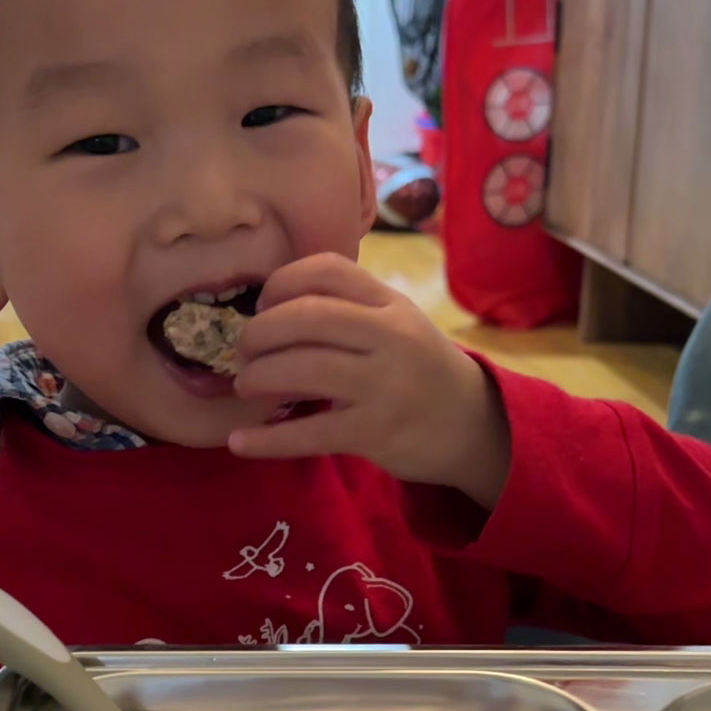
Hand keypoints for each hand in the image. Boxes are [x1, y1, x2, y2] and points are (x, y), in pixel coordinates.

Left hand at [229, 253, 510, 508]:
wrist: (472, 425)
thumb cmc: (419, 369)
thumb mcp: (397, 323)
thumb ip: (349, 308)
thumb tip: (269, 308)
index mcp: (391, 302)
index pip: (327, 270)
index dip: (281, 282)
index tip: (262, 305)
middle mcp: (390, 336)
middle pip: (306, 317)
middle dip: (259, 332)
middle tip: (243, 351)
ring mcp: (384, 384)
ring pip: (303, 369)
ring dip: (258, 377)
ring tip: (246, 386)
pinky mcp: (375, 431)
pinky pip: (309, 432)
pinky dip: (266, 439)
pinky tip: (239, 441)